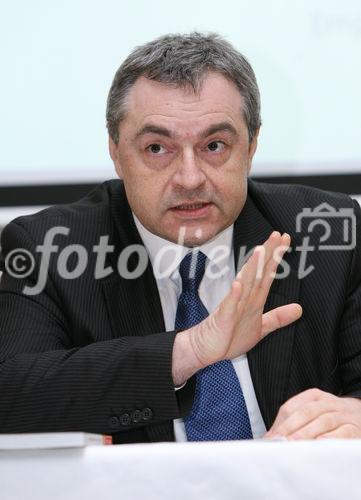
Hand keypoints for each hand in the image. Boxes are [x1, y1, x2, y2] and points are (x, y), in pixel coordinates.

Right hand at [188, 231, 301, 366]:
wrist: (205, 349)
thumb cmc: (229, 337)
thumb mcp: (261, 328)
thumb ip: (278, 317)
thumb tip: (299, 308)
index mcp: (254, 299)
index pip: (267, 273)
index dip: (276, 257)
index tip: (285, 240)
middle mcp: (244, 298)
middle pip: (258, 272)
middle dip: (268, 254)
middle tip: (278, 235)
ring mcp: (233, 306)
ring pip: (245, 283)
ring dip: (252, 267)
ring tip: (261, 250)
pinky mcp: (223, 318)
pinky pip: (229, 306)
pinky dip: (234, 295)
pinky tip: (238, 284)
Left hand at [265, 388, 360, 438]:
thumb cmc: (332, 417)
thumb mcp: (312, 413)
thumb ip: (292, 423)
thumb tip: (270, 439)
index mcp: (314, 396)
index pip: (292, 406)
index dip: (280, 422)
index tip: (271, 437)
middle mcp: (328, 402)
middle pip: (306, 412)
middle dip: (291, 427)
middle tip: (280, 441)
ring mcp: (343, 415)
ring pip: (323, 421)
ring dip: (307, 433)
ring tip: (294, 444)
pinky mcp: (355, 428)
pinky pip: (342, 432)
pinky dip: (330, 438)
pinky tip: (319, 444)